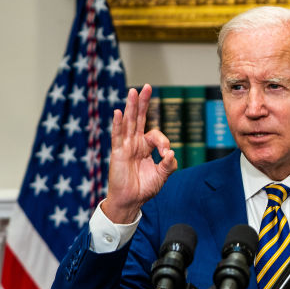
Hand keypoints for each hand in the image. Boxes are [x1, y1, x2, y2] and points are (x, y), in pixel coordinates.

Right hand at [104, 84, 176, 223]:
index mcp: (146, 147)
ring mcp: (125, 146)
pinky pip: (117, 136)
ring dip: (131, 107)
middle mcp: (135, 143)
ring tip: (133, 91)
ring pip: (128, 123)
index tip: (167, 154)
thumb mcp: (162, 176)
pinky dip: (118, 124)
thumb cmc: (145, 189)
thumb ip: (169, 165)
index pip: (155, 135)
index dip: (163, 141)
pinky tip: (119, 112)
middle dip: (143, 103)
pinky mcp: (117, 153)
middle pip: (139, 119)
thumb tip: (171, 153)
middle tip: (147, 87)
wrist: (131, 201)